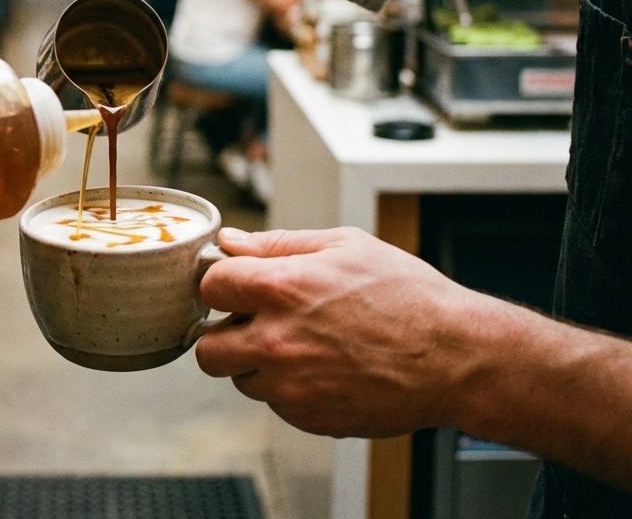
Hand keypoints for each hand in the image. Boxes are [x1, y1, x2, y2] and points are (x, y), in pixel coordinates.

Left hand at [195, 227, 479, 437]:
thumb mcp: (343, 245)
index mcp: (280, 288)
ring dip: (257, 363)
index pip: (209, 288)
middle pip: (208, 349)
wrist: (454, 356)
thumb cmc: (405, 294)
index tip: (235, 285)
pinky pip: (276, 404)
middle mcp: (277, 341)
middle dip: (225, 333)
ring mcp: (291, 387)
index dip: (221, 283)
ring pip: (241, 379)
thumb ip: (277, 243)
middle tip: (254, 323)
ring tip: (301, 344)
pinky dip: (288, 389)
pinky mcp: (310, 419)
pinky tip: (323, 368)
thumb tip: (232, 241)